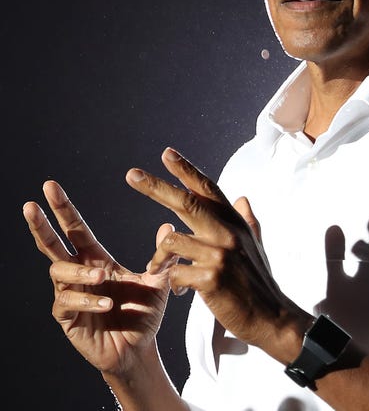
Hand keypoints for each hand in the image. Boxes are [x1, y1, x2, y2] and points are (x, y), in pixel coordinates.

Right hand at [23, 180, 173, 374]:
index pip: (76, 229)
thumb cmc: (144, 313)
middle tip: (31, 204)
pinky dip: (87, 300)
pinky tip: (107, 303)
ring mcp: (71, 296)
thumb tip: (169, 225)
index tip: (50, 187)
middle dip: (42, 224)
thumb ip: (164, 256)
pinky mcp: (68, 319)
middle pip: (53, 245)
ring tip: (100, 277)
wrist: (139, 348)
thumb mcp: (159, 281)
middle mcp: (80, 274)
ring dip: (79, 273)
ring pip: (59, 274)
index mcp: (97, 259)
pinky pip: (68, 304)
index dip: (64, 209)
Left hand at [126, 147, 309, 358]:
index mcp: (235, 222)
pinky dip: (172, 280)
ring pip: (172, 241)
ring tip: (156, 268)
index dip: (186, 170)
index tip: (167, 153)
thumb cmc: (259, 282)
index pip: (208, 189)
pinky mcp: (211, 278)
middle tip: (131, 175)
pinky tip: (178, 289)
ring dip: (158, 256)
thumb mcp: (255, 245)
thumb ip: (247, 220)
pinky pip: (175, 272)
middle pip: (186, 202)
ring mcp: (220, 254)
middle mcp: (228, 232)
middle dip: (155, 187)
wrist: (271, 317)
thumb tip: (242, 198)